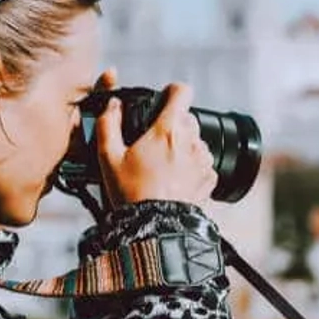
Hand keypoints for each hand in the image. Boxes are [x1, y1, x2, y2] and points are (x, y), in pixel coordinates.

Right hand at [94, 78, 217, 207]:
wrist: (155, 227)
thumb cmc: (132, 193)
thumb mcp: (109, 157)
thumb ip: (108, 124)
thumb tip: (113, 105)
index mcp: (168, 129)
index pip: (182, 91)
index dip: (172, 91)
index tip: (164, 99)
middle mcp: (191, 141)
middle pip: (187, 117)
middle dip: (172, 124)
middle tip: (153, 143)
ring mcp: (203, 160)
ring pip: (196, 140)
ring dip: (183, 146)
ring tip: (164, 165)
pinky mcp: (210, 178)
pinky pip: (203, 163)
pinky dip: (192, 167)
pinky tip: (175, 179)